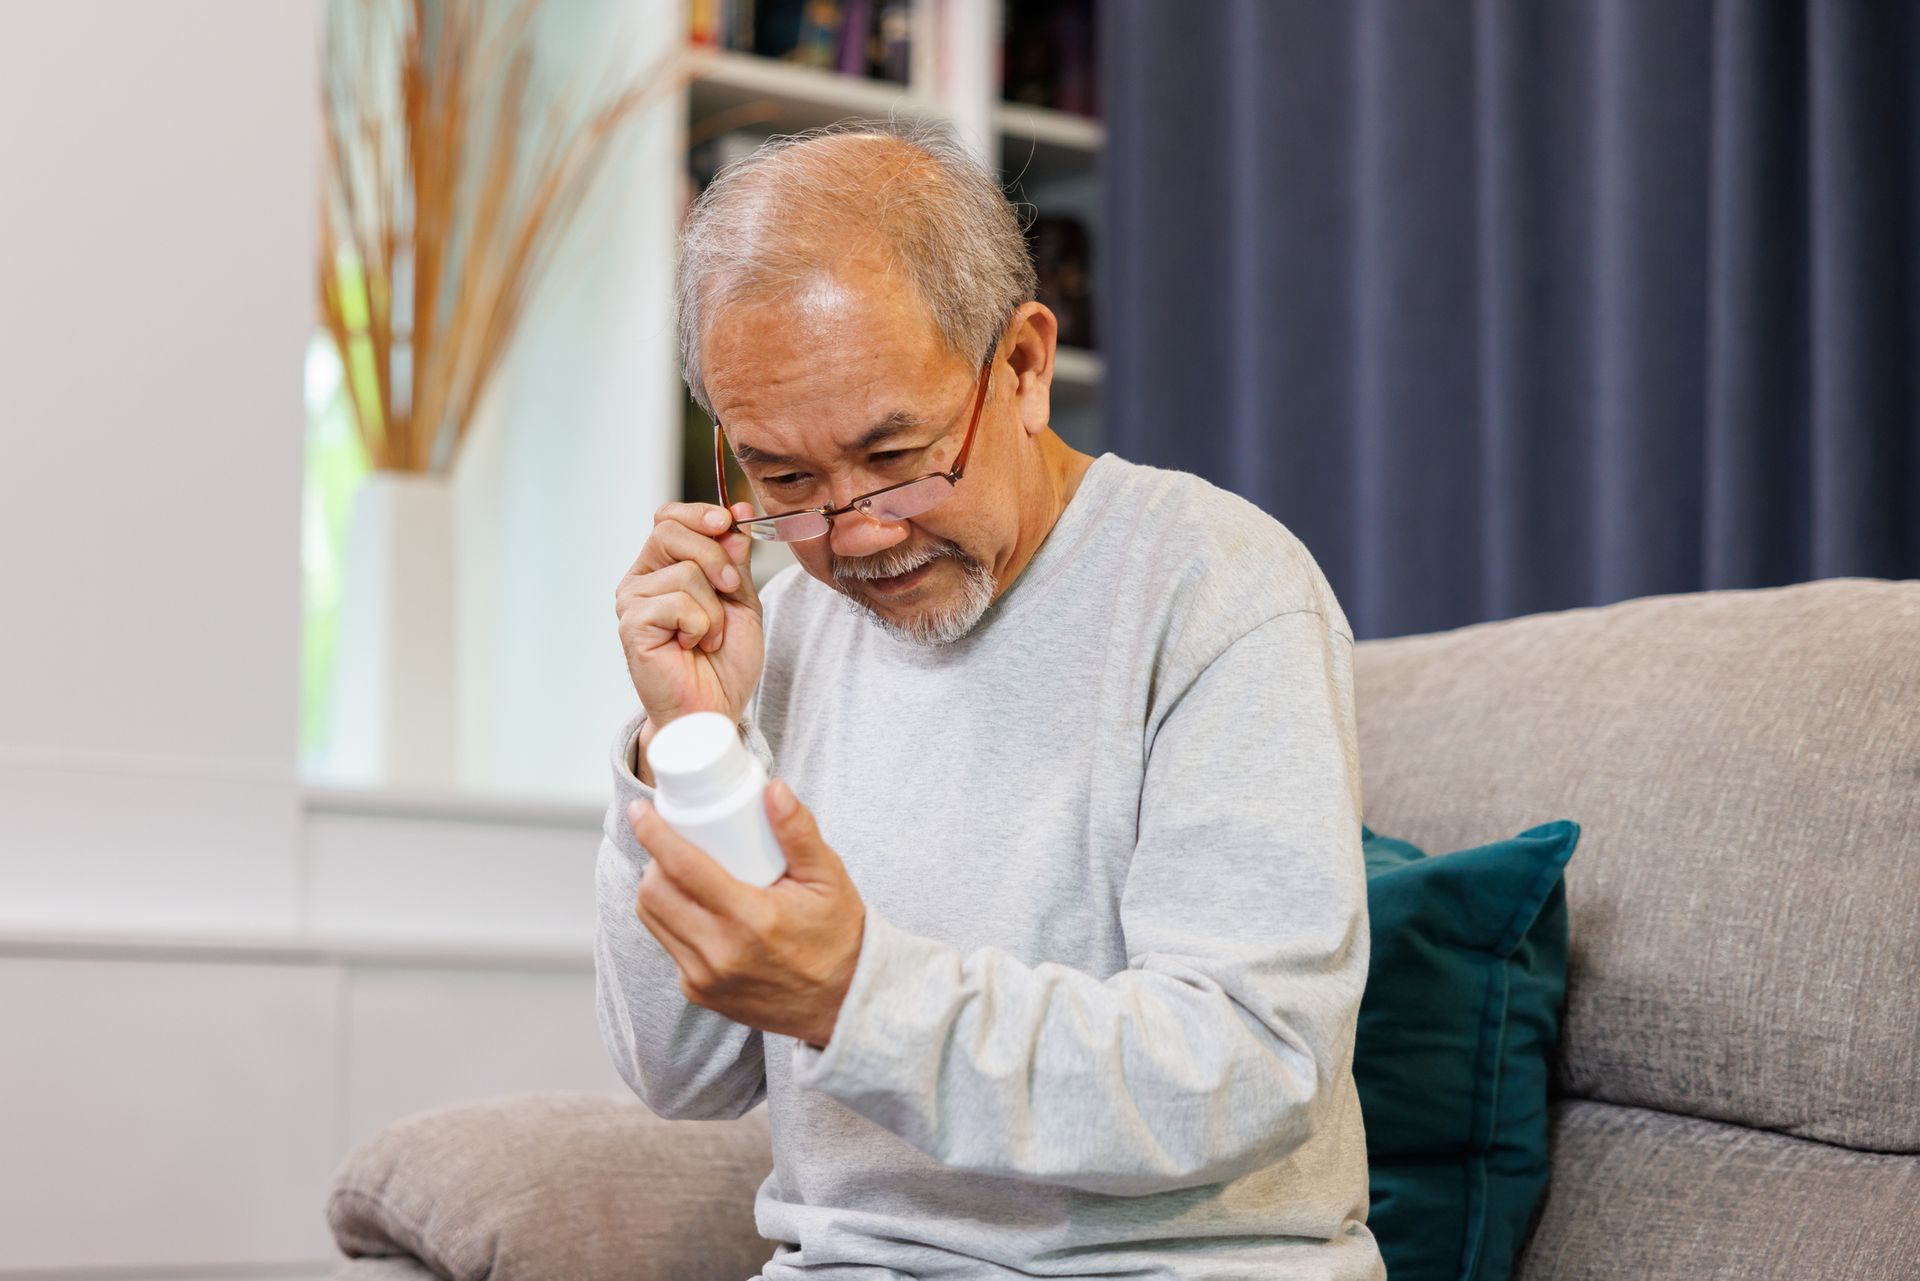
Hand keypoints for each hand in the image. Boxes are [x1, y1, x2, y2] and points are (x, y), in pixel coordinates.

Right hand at [615, 501, 764, 735]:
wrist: (714, 710)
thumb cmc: (723, 662)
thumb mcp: (741, 601)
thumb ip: (735, 560)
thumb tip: (735, 517)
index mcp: (662, 567)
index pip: (669, 518)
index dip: (700, 513)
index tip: (730, 520)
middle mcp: (641, 580)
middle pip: (672, 531)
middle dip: (715, 556)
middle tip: (731, 590)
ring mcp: (632, 601)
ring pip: (685, 572)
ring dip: (714, 609)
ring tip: (707, 637)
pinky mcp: (632, 624)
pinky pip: (678, 603)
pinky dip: (700, 626)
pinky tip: (691, 646)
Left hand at [628, 777, 864, 1047]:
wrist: (842, 1002)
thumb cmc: (837, 934)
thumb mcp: (829, 878)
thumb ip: (800, 831)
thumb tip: (772, 787)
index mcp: (752, 920)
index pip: (683, 868)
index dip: (654, 833)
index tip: (641, 809)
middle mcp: (720, 954)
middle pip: (653, 894)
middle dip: (654, 859)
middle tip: (674, 842)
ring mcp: (704, 979)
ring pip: (652, 919)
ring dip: (657, 888)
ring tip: (681, 870)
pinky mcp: (698, 992)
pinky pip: (668, 943)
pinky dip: (673, 918)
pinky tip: (695, 906)